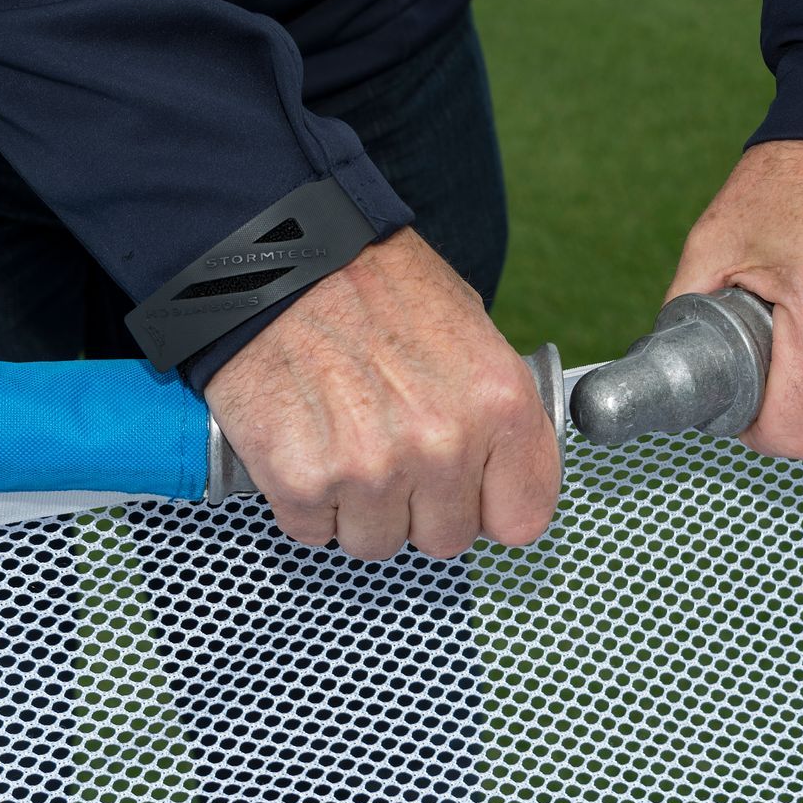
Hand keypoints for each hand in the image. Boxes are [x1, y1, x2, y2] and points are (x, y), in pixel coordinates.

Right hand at [203, 227, 561, 560]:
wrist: (279, 260)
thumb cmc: (370, 282)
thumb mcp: (468, 327)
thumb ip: (492, 412)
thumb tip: (502, 467)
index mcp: (500, 404)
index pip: (523, 518)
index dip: (491, 504)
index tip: (471, 491)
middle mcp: (443, 444)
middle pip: (446, 539)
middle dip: (420, 506)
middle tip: (391, 449)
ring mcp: (372, 469)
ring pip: (377, 542)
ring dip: (360, 506)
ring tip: (344, 438)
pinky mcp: (304, 481)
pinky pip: (314, 530)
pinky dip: (305, 499)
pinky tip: (306, 442)